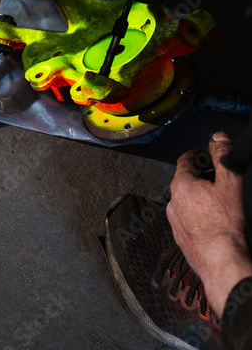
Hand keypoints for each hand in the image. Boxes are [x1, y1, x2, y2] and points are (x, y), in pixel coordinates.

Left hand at [166, 132, 251, 317]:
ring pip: (187, 203)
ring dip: (200, 201)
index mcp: (181, 185)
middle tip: (220, 182)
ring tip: (220, 207)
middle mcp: (173, 203)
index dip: (200, 155)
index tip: (209, 156)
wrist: (224, 265)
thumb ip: (222, 155)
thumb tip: (218, 137)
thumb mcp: (230, 182)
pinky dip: (200, 219)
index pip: (186, 160)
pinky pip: (190, 222)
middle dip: (202, 179)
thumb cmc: (227, 226)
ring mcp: (176, 224)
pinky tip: (215, 225)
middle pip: (187, 181)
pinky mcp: (182, 241)